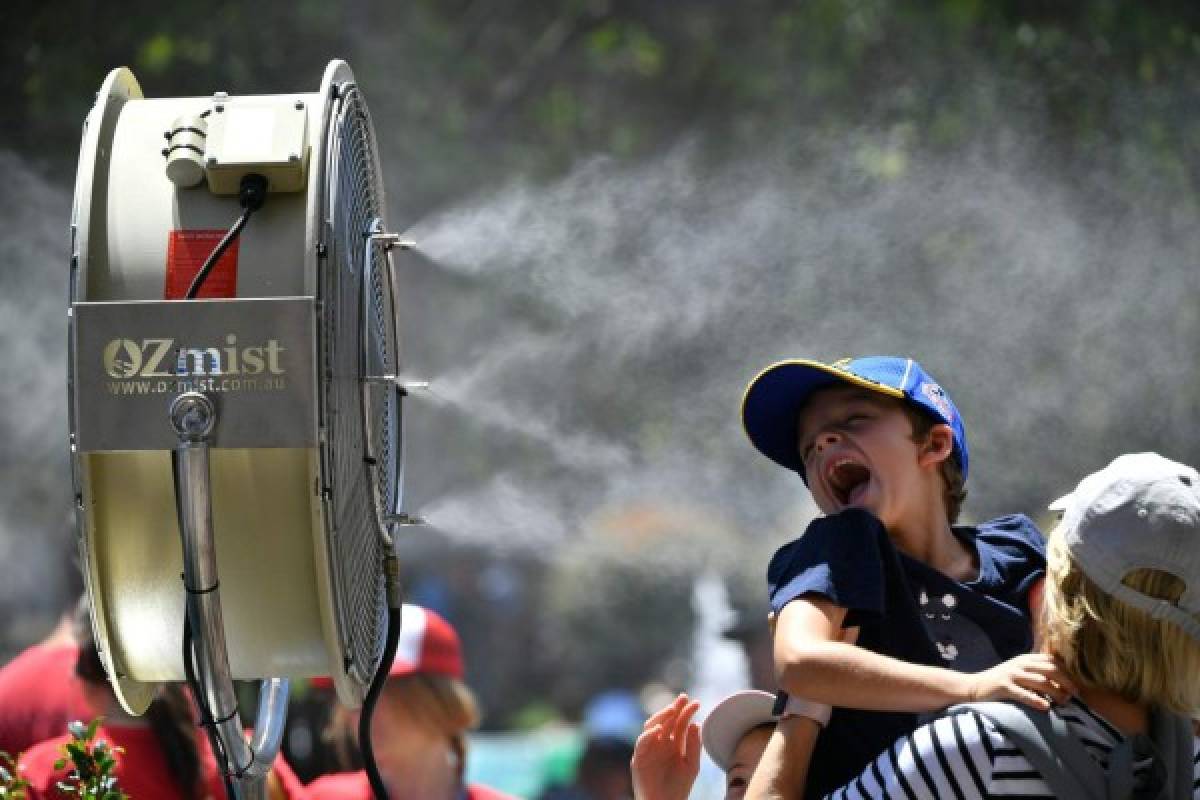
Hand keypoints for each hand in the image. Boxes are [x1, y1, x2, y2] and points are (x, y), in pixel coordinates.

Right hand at [631, 693, 701, 799]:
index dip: (686, 712)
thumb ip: (693, 746)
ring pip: (651, 726)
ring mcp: (649, 749)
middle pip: (666, 720)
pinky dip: (648, 734)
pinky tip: (659, 729)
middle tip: (683, 698)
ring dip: (661, 717)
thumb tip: (695, 724)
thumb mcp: (691, 765)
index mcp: (674, 743)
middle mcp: (661, 743)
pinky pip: (642, 742)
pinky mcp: (639, 758)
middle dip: (674, 708)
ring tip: (672, 710)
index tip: (696, 703)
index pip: (680, 723)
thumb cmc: (678, 788)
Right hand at [963, 653, 1077, 710]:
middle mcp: (1020, 664)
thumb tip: (1061, 683)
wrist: (974, 687)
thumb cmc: (1001, 682)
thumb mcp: (1018, 672)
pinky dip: (1036, 700)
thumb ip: (1036, 673)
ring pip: (1040, 681)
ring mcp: (1011, 674)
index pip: (1051, 660)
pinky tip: (1045, 707)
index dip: (1066, 671)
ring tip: (1064, 702)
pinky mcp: (1003, 687)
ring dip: (1055, 692)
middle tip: (1075, 694)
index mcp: (1025, 659)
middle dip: (1066, 681)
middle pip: (1050, 669)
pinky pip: (1023, 694)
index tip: (1075, 684)